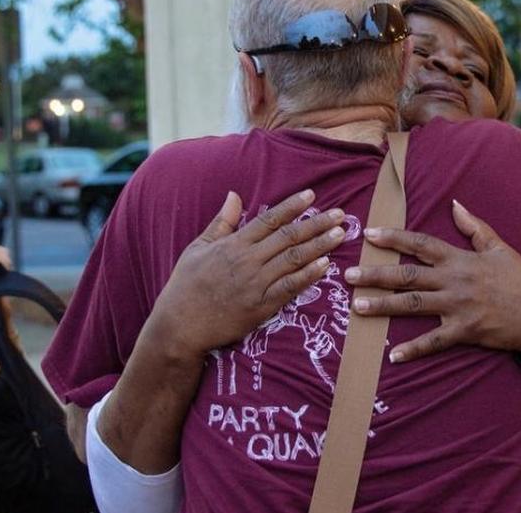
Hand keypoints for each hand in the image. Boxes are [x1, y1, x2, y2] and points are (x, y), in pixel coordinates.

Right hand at [146, 189, 347, 360]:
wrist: (179, 325)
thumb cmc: (186, 285)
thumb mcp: (198, 247)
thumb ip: (221, 222)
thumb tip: (234, 195)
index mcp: (233, 244)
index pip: (269, 220)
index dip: (292, 206)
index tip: (312, 195)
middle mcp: (248, 260)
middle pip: (289, 237)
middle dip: (317, 223)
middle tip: (341, 214)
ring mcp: (256, 284)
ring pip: (294, 259)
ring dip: (320, 245)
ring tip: (341, 234)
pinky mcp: (261, 306)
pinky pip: (289, 288)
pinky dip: (308, 276)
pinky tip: (326, 266)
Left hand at [347, 200, 520, 361]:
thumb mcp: (500, 247)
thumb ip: (474, 227)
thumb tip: (455, 204)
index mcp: (460, 259)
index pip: (421, 243)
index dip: (394, 237)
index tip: (369, 233)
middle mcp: (455, 281)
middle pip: (409, 274)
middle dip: (376, 274)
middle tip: (348, 275)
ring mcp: (458, 307)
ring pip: (413, 305)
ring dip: (383, 306)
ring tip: (357, 307)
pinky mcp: (464, 332)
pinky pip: (434, 341)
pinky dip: (413, 349)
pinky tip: (392, 355)